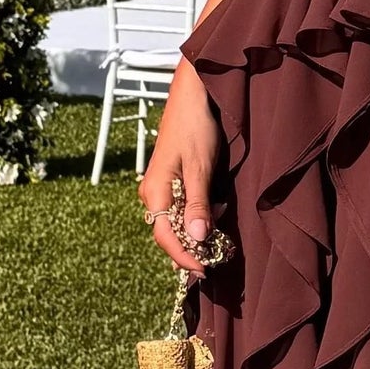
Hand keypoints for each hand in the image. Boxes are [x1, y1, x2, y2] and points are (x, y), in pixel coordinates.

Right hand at [138, 62, 222, 275]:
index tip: (204, 271)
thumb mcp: (200, 168)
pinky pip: (179, 209)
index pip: (166, 237)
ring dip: (194, 234)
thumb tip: (197, 239)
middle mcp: (152, 193)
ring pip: (175, 222)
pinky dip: (196, 218)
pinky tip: (214, 218)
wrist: (192, 97)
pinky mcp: (170, 182)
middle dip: (190, 249)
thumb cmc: (196, 129)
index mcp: (155, 192)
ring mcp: (159, 188)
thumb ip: (198, 204)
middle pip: (169, 233)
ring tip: (217, 244)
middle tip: (215, 262)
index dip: (184, 257)